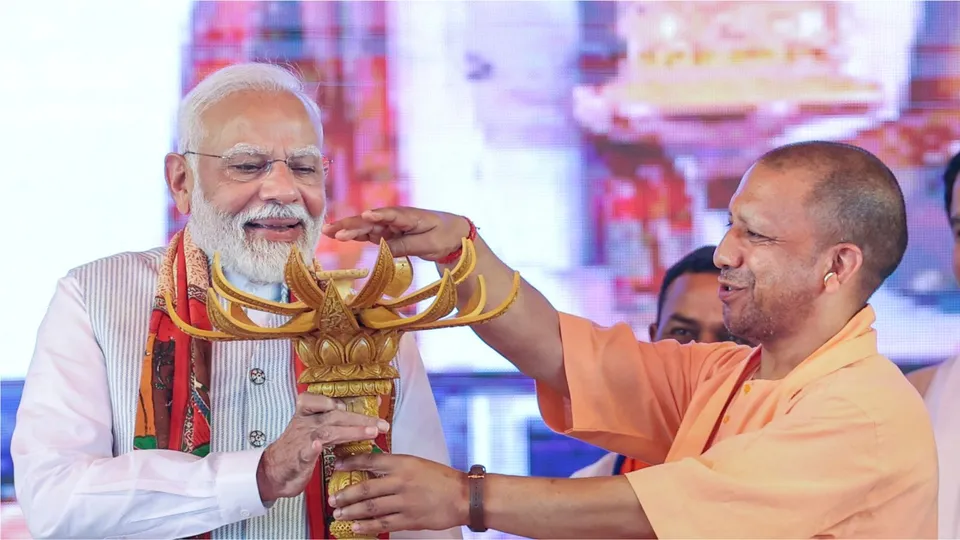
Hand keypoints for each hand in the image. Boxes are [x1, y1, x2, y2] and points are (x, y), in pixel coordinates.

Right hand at [256, 393, 389, 502]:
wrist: (272, 473)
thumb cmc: (296, 449)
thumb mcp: (314, 431)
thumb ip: (333, 423)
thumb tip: (358, 417)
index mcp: (308, 415)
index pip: (322, 400)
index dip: (341, 400)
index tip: (366, 403)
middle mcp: (306, 424)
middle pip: (335, 415)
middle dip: (360, 418)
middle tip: (383, 424)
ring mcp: (302, 440)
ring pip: (327, 432)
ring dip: (350, 431)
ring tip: (370, 432)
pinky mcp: (298, 459)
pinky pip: (304, 451)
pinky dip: (310, 448)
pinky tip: (316, 446)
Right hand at [322, 207, 470, 261]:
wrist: (453, 233)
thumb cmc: (443, 236)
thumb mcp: (427, 244)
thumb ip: (405, 246)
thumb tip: (382, 248)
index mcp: (408, 216)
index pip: (390, 215)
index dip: (377, 216)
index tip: (365, 217)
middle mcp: (395, 218)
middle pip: (370, 221)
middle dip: (351, 225)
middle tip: (331, 230)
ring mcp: (390, 225)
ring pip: (366, 227)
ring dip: (348, 229)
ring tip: (328, 232)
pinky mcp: (389, 233)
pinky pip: (371, 234)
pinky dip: (357, 235)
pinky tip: (341, 236)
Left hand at [328, 454, 467, 534]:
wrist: (463, 497)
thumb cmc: (442, 478)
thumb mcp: (418, 463)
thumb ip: (396, 466)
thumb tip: (372, 469)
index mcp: (404, 463)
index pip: (371, 460)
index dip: (351, 463)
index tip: (337, 465)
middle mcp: (401, 481)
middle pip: (366, 488)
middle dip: (345, 494)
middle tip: (333, 498)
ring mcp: (405, 502)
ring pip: (370, 507)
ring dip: (351, 511)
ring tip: (339, 513)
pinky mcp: (409, 519)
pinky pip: (382, 523)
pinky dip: (366, 526)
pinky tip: (355, 527)